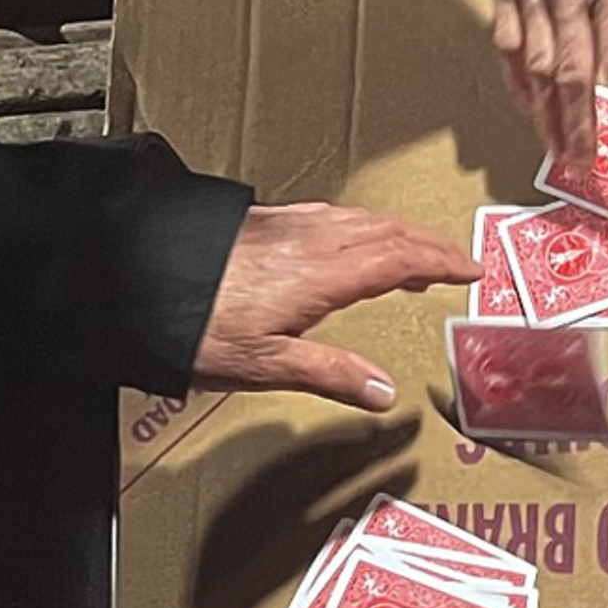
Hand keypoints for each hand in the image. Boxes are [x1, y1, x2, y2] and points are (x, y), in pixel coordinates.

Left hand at [195, 202, 481, 408]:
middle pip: (388, 231)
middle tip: (456, 259)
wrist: (137, 279)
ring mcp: (288, 225)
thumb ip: (330, 374)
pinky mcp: (264, 221)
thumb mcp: (266, 364)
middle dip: (429, 243)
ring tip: (414, 253)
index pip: (400, 259)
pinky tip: (349, 237)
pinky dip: (361, 226)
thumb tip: (384, 392)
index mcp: (323, 273)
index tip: (471, 270)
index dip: (441, 263)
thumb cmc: (195, 325)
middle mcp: (311, 240)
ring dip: (397, 233)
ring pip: (360, 219)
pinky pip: (331, 215)